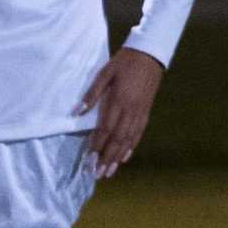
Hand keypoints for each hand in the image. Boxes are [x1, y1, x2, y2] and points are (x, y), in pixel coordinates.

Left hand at [76, 48, 165, 178]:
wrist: (150, 54)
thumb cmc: (124, 62)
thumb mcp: (104, 72)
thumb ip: (91, 94)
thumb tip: (77, 112)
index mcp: (118, 100)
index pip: (106, 128)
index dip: (97, 144)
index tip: (89, 158)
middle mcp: (130, 110)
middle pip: (118, 139)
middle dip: (107, 157)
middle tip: (98, 173)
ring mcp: (140, 112)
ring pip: (129, 139)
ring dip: (118, 157)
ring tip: (110, 171)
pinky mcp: (146, 112)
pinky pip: (138, 133)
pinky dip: (131, 147)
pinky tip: (125, 157)